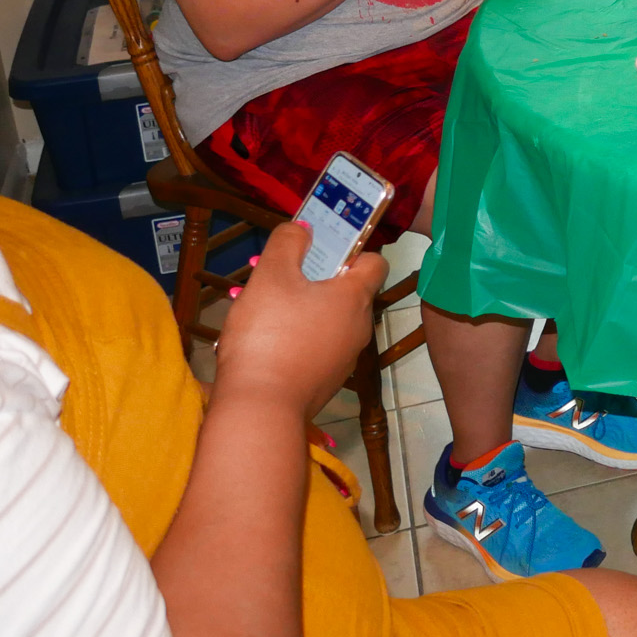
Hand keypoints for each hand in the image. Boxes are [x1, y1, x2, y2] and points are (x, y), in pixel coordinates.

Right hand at [212, 221, 385, 419]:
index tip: (319, 249)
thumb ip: (288, 243)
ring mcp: (345, 357)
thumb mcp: (271, 276)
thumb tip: (304, 228)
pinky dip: (295, 338)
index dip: (351, 250)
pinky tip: (262, 342)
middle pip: (346, 291)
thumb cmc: (270, 334)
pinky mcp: (326, 381)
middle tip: (279, 277)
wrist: (261, 408)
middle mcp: (359, 327)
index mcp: (355, 297)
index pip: (374, 261)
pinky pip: (315, 347)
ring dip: (299, 308)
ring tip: (261, 307)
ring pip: (327, 320)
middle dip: (313, 279)